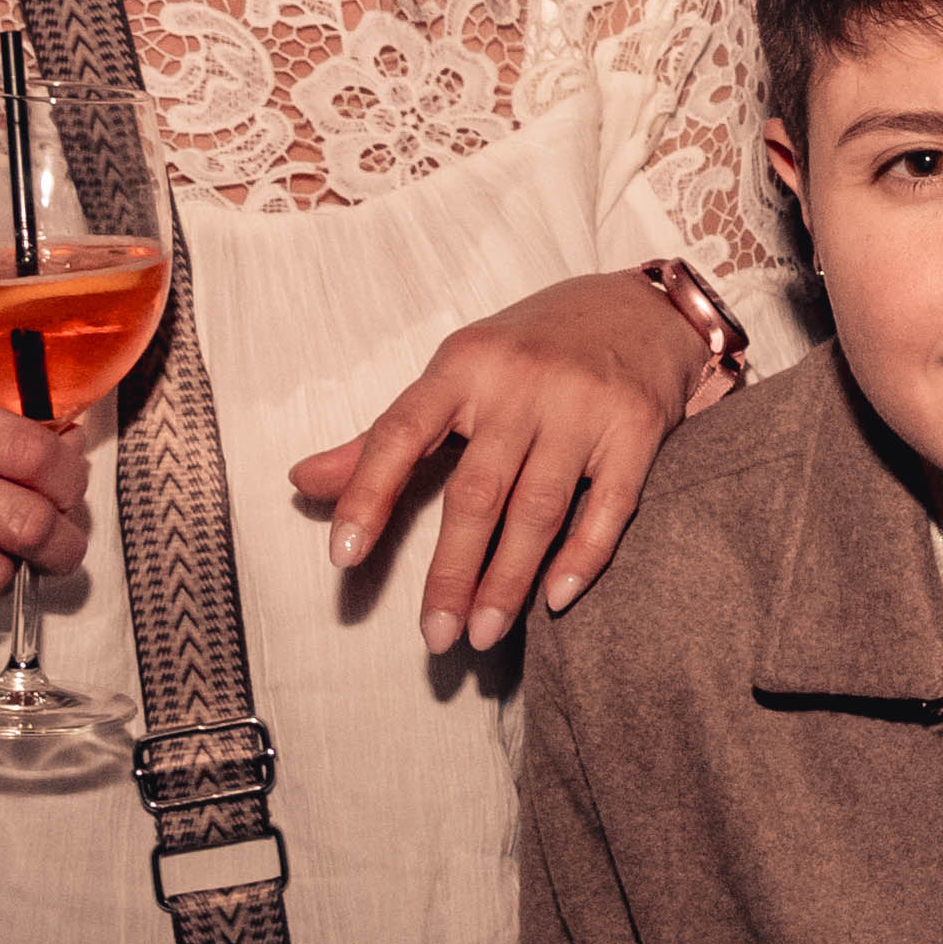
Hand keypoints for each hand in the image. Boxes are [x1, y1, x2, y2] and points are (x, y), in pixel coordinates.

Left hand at [286, 271, 733, 653]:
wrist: (641, 306)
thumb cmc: (532, 349)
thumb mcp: (456, 373)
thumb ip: (384, 436)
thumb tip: (301, 481)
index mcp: (464, 365)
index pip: (401, 432)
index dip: (368, 494)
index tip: (343, 558)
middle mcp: (522, 383)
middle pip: (476, 491)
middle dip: (451, 571)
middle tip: (435, 636)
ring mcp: (583, 406)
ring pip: (538, 508)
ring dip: (508, 580)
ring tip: (482, 634)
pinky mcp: (637, 428)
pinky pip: (609, 505)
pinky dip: (583, 556)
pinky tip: (556, 599)